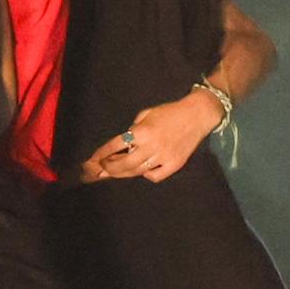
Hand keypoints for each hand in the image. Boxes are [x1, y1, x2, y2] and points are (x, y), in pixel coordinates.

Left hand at [82, 95, 217, 183]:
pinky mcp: (174, 165)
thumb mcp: (146, 114)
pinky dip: (146, 175)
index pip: (115, 145)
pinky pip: (155, 176)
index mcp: (142, 132)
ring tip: (115, 173)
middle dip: (109, 168)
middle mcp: (151, 146)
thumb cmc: (170, 112)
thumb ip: (133, 129)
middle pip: (124, 164)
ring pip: (137, 172)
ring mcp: (163, 157)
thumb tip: (123, 145)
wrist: (197, 115)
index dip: (102, 154)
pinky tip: (142, 170)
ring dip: (123, 173)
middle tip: (101, 170)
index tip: (93, 160)